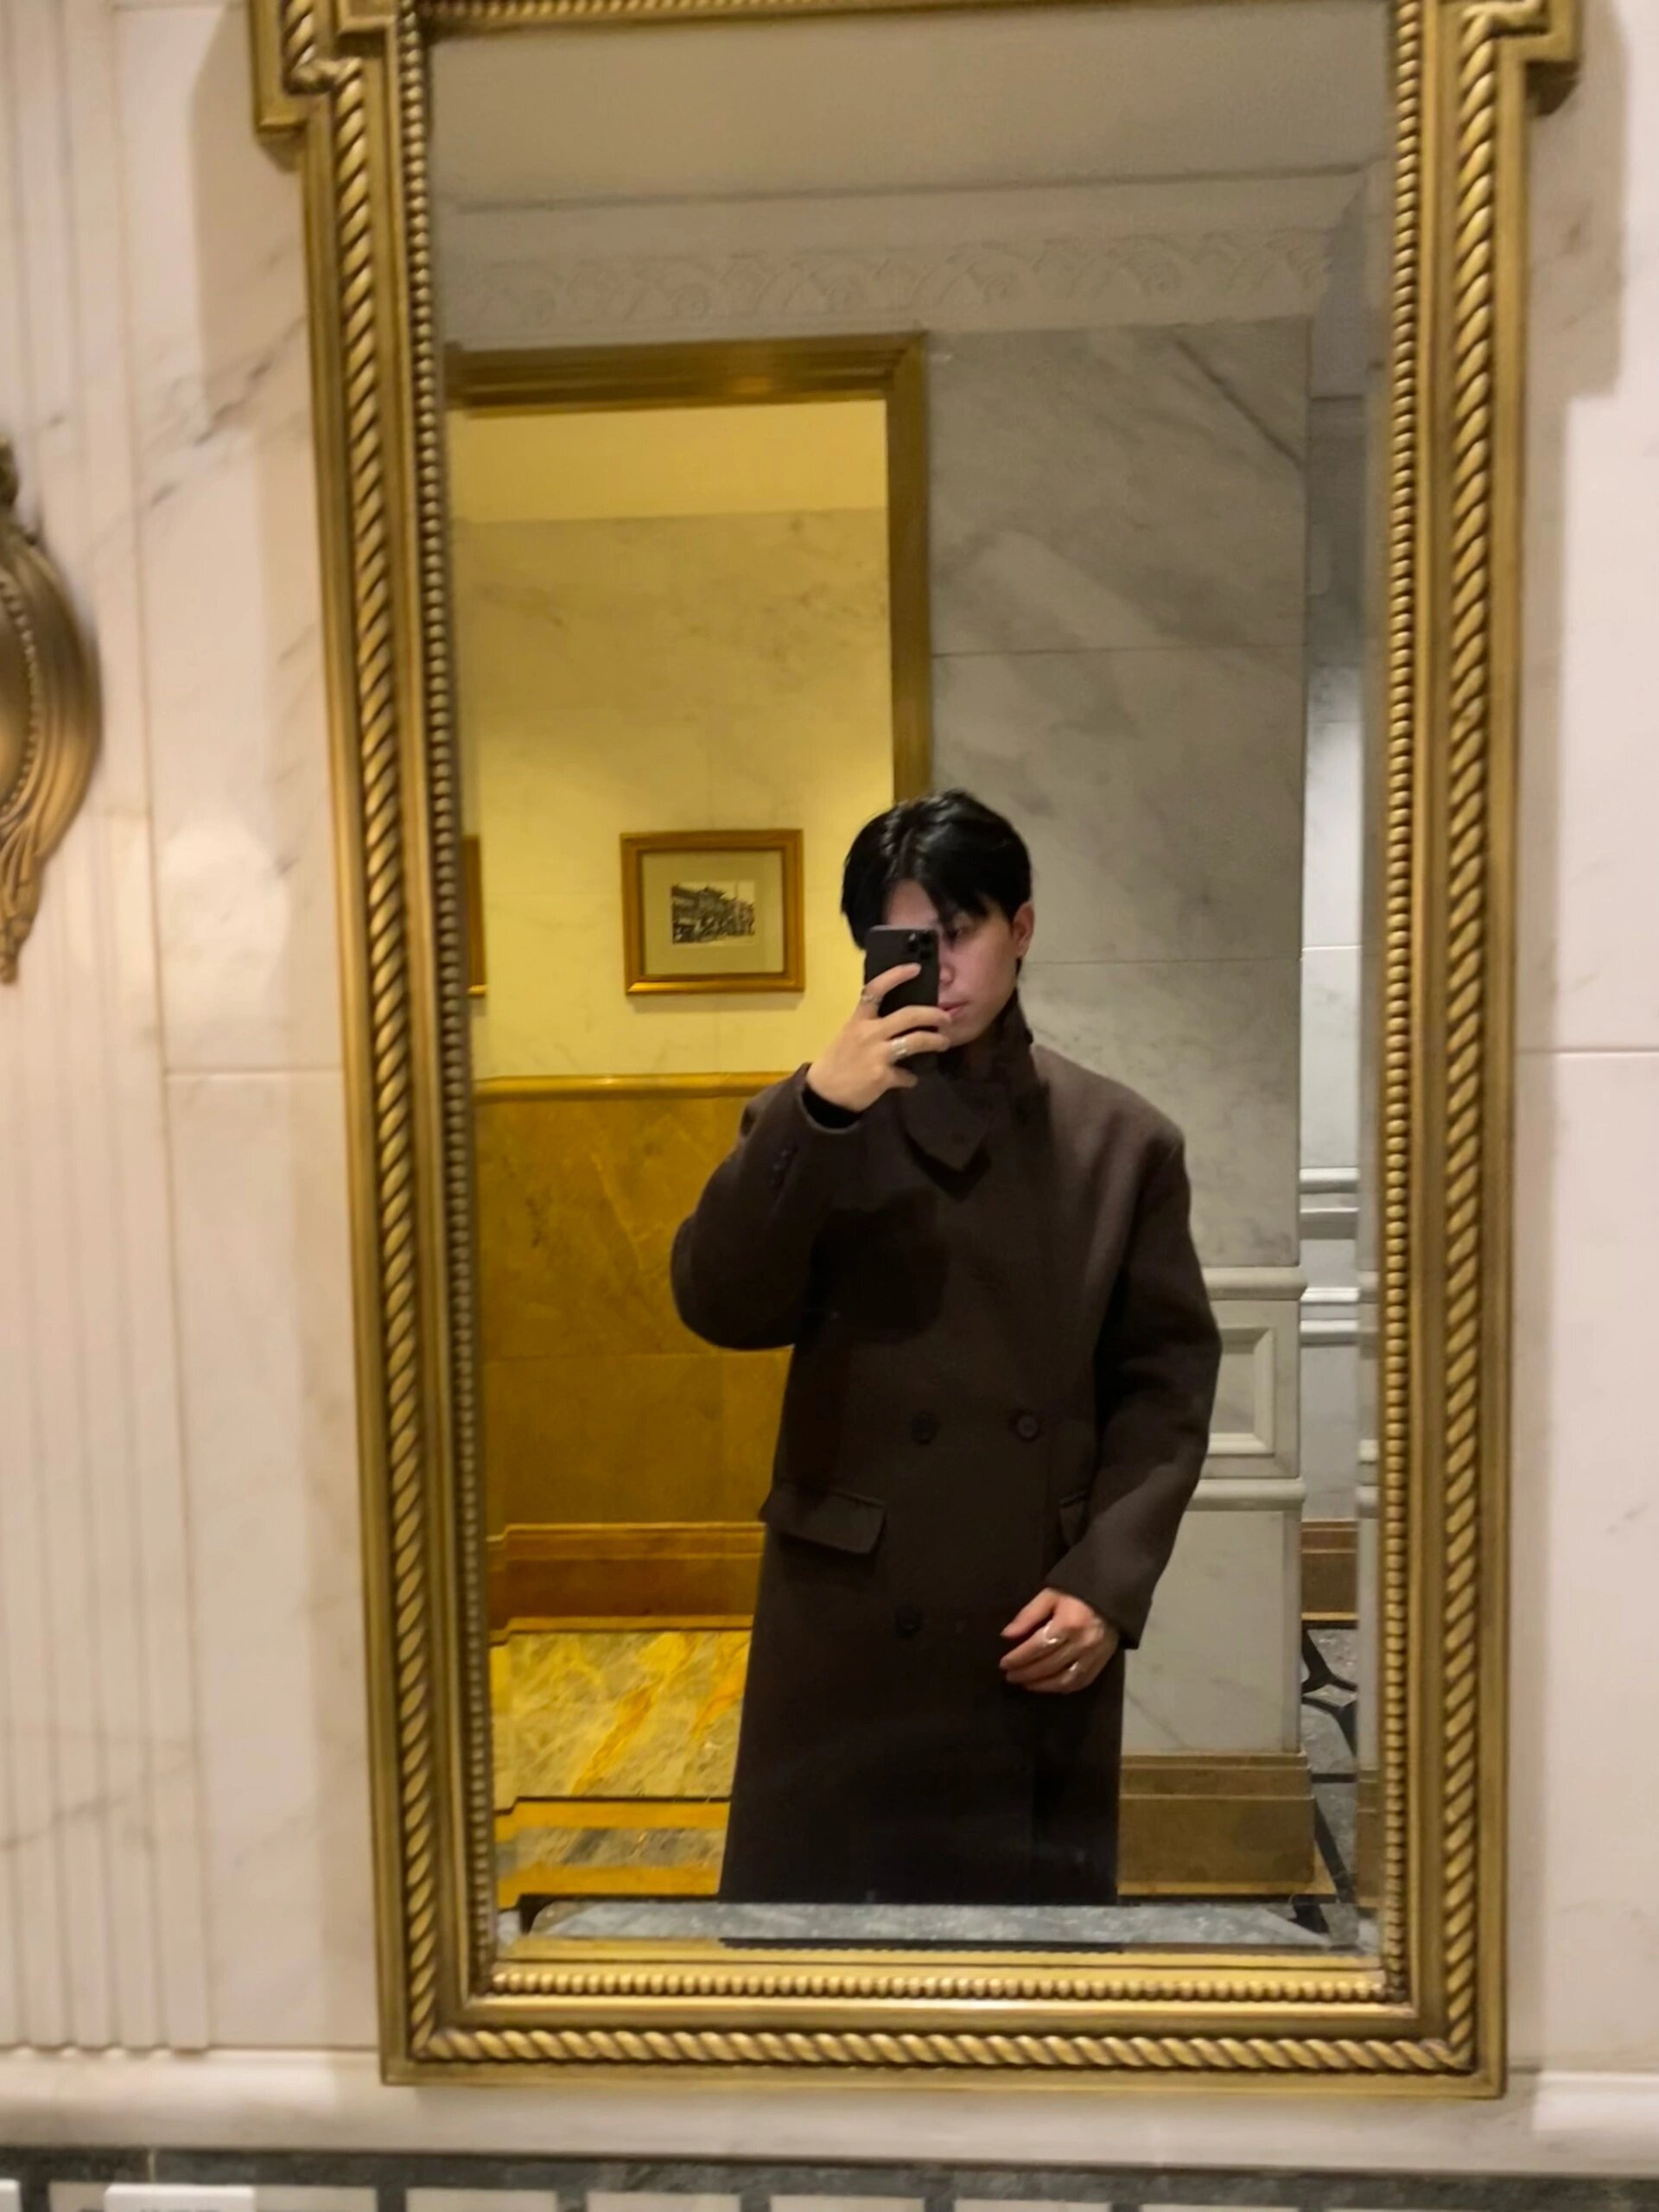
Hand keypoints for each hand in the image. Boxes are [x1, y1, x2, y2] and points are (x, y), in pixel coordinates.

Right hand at [806, 966, 951, 1112]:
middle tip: (946, 1018)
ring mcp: (877, 1054)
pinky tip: (910, 1079)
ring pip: (916, 1041)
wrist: (824, 1093)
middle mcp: (869, 1033)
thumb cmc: (837, 1061)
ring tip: (943, 1043)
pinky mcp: (883, 1076)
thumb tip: (900, 1021)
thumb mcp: (849, 1034)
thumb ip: (871, 1025)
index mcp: (859, 1019)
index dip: (896, 975)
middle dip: (933, 1015)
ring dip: (935, 1041)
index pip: (876, 990)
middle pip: (909, 1015)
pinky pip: (907, 1075)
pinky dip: (911, 1078)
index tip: (916, 968)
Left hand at [999, 1588, 1118, 1693]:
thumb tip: (1007, 1635)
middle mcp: (1081, 1644)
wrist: (1113, 1597)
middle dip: (1026, 1673)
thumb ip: (1028, 1615)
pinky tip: (1048, 1686)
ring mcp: (1093, 1656)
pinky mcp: (1102, 1664)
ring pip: (1064, 1679)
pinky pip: (1080, 1682)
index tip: (1004, 1664)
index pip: (1037, 1647)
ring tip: (1025, 1684)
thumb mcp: (1050, 1595)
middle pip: (1048, 1665)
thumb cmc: (1076, 1594)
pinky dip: (1061, 1688)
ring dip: (1042, 1685)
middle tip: (1010, 1676)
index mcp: (1067, 1624)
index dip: (1019, 1658)